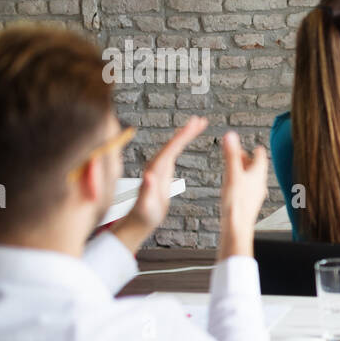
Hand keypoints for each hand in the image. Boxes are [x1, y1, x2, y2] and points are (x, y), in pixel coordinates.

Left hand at [112, 116, 206, 250]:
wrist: (139, 220)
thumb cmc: (144, 215)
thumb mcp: (146, 206)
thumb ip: (148, 191)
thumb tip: (150, 176)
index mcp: (154, 170)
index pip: (170, 149)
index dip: (182, 137)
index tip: (193, 126)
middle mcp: (155, 165)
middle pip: (172, 143)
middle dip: (186, 131)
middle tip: (201, 120)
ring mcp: (159, 167)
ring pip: (174, 145)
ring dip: (186, 134)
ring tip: (199, 124)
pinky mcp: (162, 170)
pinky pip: (174, 152)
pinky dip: (183, 143)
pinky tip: (189, 138)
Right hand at [218, 131, 268, 259]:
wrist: (237, 228)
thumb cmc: (237, 203)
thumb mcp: (232, 174)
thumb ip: (231, 155)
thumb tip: (230, 135)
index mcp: (258, 175)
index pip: (261, 158)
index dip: (257, 150)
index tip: (256, 146)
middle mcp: (259, 185)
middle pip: (255, 168)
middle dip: (247, 160)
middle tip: (239, 154)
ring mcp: (254, 195)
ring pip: (250, 179)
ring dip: (243, 172)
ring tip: (234, 168)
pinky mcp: (248, 205)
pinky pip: (246, 189)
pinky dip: (241, 183)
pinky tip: (234, 187)